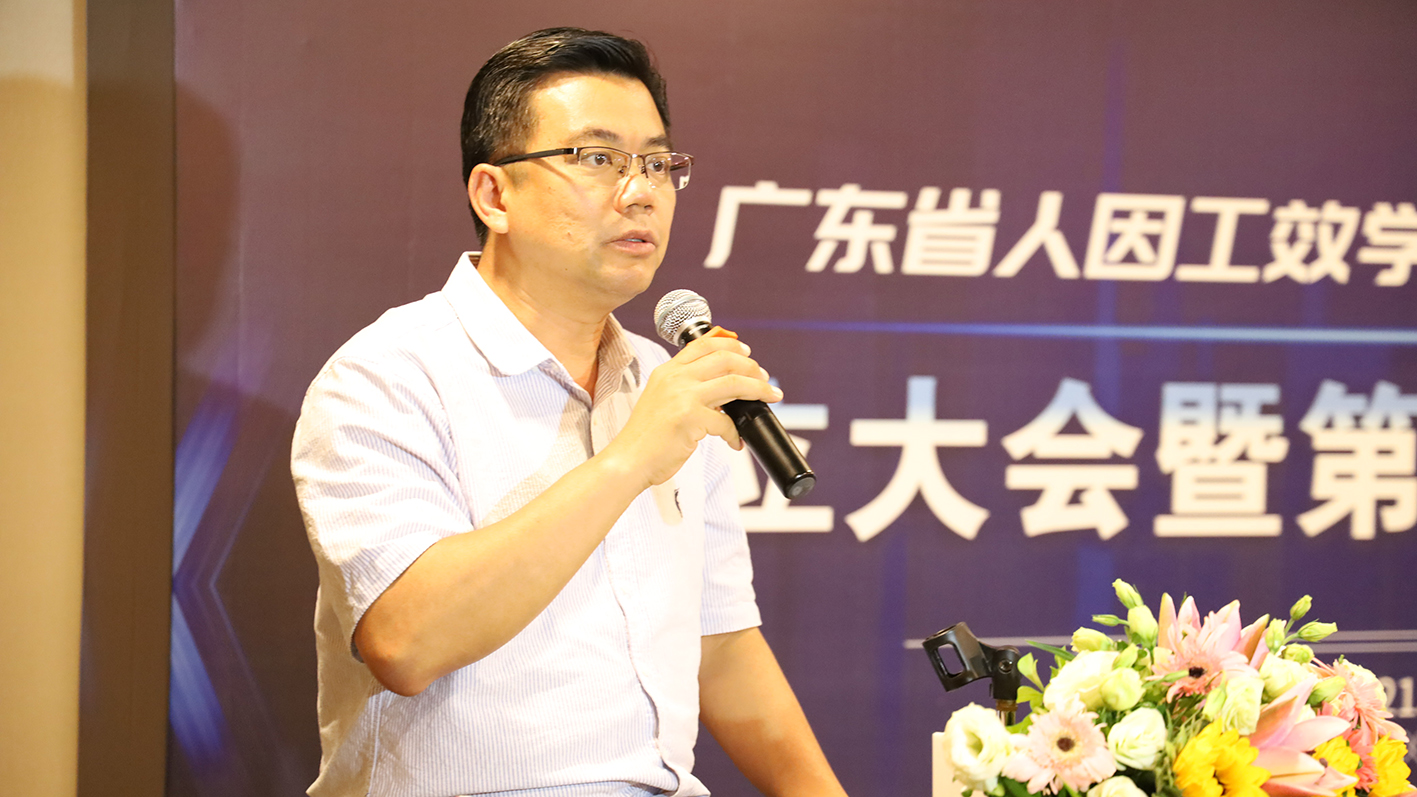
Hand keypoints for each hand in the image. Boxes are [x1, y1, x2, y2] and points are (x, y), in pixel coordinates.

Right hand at [606, 332, 782, 488]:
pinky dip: (736, 433)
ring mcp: (682, 396)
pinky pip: (727, 422)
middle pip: (725, 359)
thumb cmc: (645, 437)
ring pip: (734, 383)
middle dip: (752, 367)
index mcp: (667, 371)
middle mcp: (675, 378)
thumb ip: (684, 388)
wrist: (628, 460)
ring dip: (758, 389)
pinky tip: (735, 441)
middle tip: (764, 378)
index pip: (703, 344)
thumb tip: (721, 391)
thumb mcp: (660, 400)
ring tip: (770, 396)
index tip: (746, 353)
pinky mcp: (690, 418)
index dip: (730, 345)